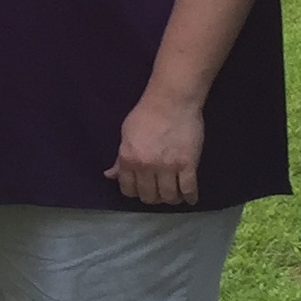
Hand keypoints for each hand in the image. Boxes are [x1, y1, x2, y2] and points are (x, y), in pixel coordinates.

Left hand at [106, 92, 205, 207]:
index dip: (135, 192)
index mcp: (128, 159)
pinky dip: (190, 198)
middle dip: (153, 197)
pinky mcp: (188, 165)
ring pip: (168, 196)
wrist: (171, 101)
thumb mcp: (126, 135)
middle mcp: (146, 166)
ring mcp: (168, 167)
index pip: (128, 189)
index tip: (141, 190)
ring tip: (174, 195)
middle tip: (158, 192)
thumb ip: (120, 159)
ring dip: (171, 199)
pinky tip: (190, 199)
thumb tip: (110, 175)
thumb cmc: (146, 114)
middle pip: (149, 196)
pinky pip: (188, 189)